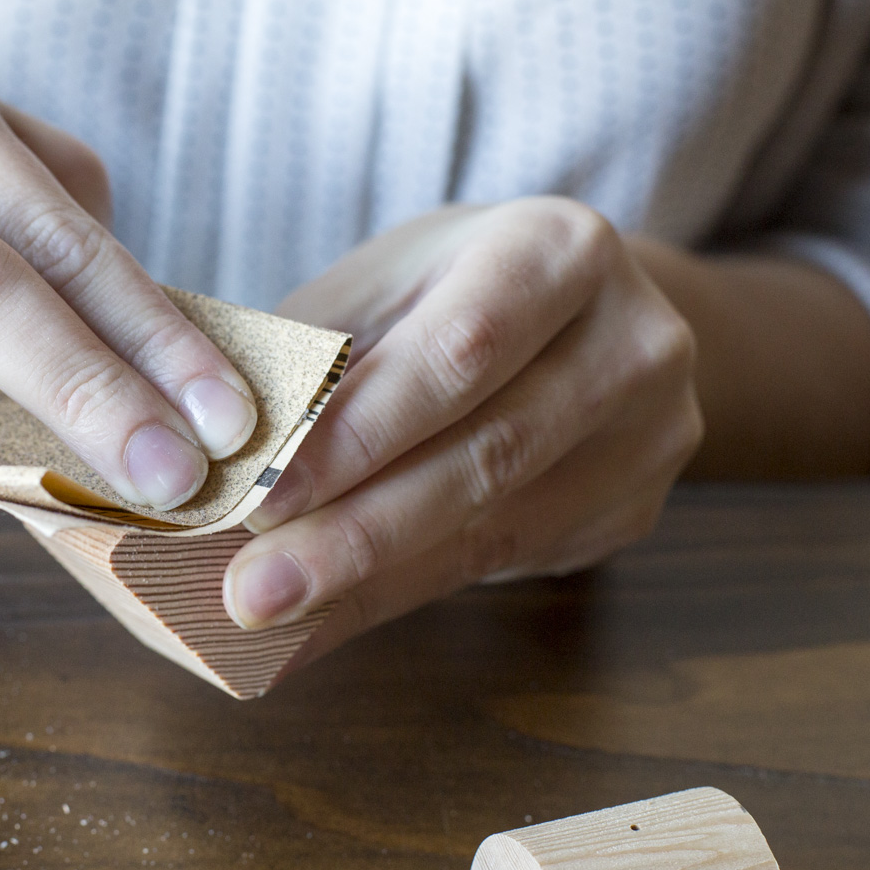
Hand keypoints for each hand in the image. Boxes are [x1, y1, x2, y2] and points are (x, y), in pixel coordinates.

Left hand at [222, 198, 701, 661]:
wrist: (579, 316)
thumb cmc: (453, 290)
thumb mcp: (386, 283)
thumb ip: (317, 359)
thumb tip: (218, 459)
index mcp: (560, 251)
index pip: (458, 354)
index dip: (357, 434)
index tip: (261, 499)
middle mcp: (632, 341)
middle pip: (484, 457)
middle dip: (355, 536)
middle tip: (252, 593)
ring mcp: (651, 435)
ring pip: (497, 529)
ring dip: (370, 582)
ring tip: (273, 617)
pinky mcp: (634, 509)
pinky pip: (507, 564)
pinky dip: (403, 594)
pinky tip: (327, 618)